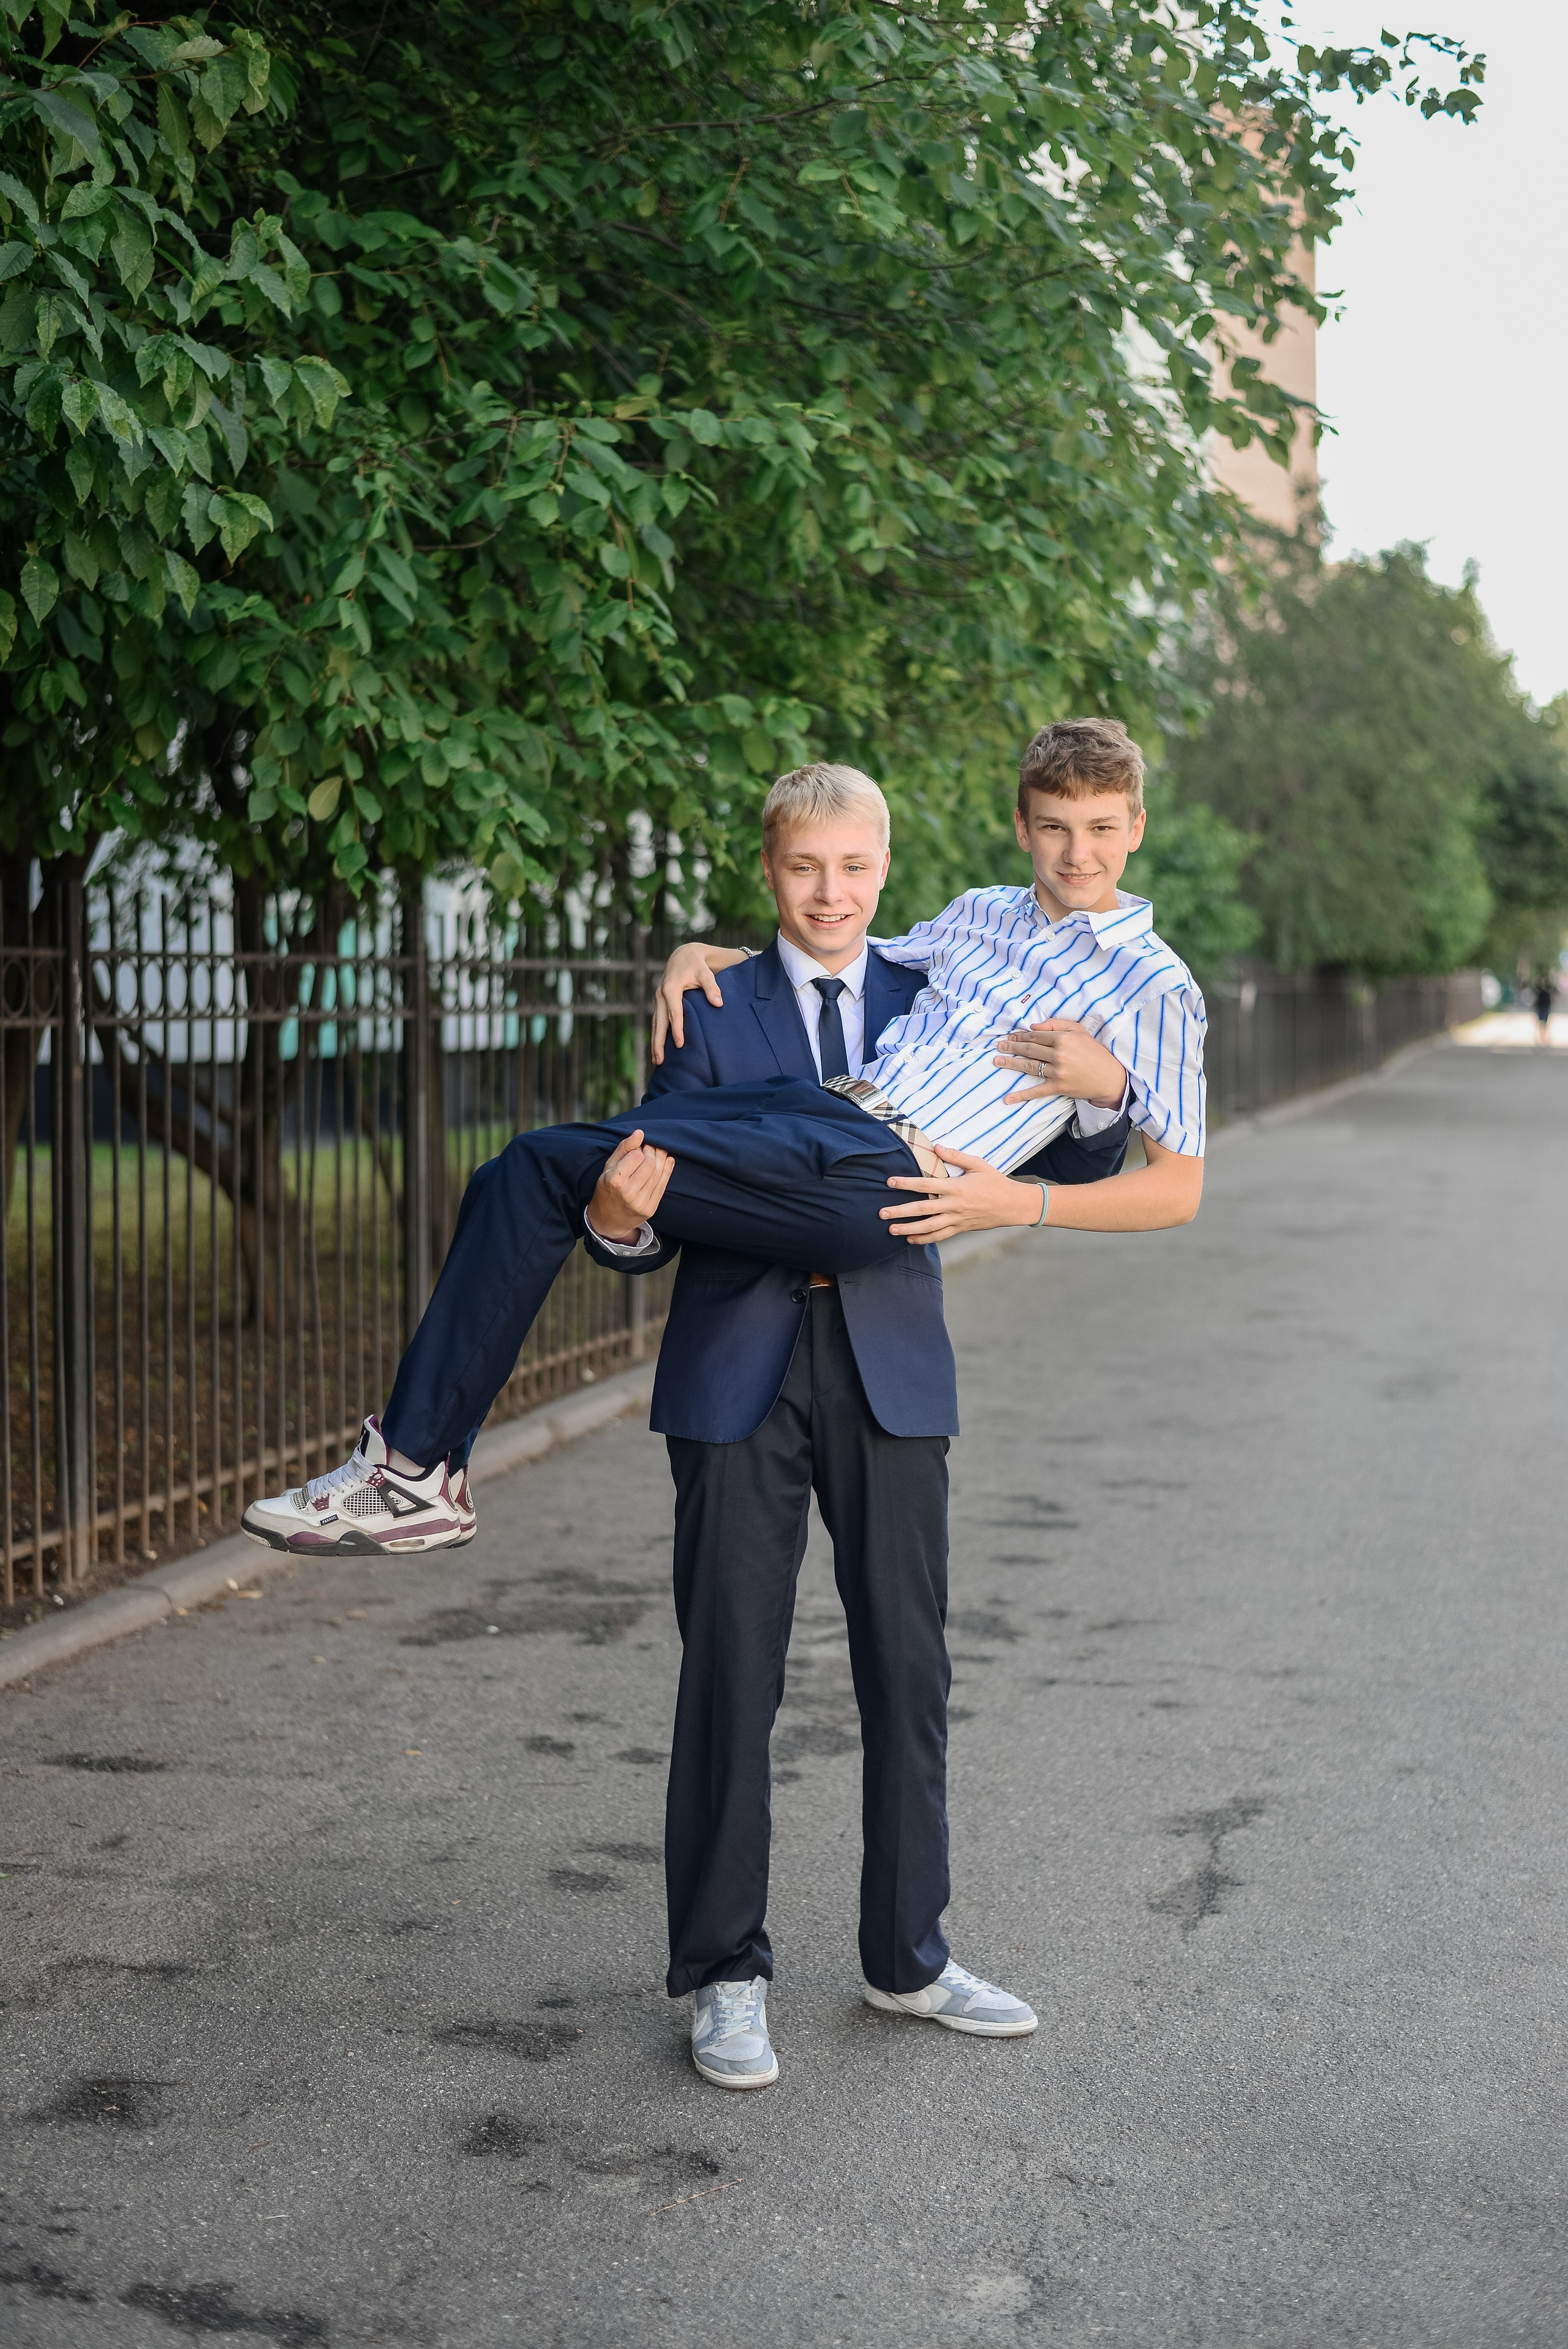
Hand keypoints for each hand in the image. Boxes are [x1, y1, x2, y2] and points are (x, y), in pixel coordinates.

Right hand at [586, 1130, 674, 1242]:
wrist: (608, 1220)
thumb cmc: (607, 1189)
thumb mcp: (608, 1167)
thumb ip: (623, 1149)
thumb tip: (640, 1132)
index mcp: (615, 1180)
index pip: (636, 1155)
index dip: (639, 1148)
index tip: (638, 1147)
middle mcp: (629, 1192)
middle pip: (650, 1163)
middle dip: (652, 1152)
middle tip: (650, 1147)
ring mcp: (641, 1202)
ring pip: (658, 1173)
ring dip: (661, 1158)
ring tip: (658, 1152)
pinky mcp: (651, 1208)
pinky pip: (663, 1185)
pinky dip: (667, 1170)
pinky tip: (667, 1160)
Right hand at [650, 943, 749, 1062]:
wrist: (684, 956)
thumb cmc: (697, 965)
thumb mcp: (705, 973)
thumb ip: (712, 987)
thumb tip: (718, 1003)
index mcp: (671, 988)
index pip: (674, 1013)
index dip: (677, 1029)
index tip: (680, 1044)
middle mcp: (661, 994)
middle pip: (659, 1022)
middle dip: (658, 1042)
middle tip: (660, 1060)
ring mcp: (658, 999)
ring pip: (655, 1024)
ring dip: (655, 1042)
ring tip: (657, 1061)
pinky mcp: (660, 1003)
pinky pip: (657, 1021)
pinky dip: (657, 1035)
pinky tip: (658, 1048)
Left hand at [879, 1144, 1044, 1244]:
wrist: (1013, 1205)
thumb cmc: (995, 1182)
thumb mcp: (978, 1164)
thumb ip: (956, 1156)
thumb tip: (936, 1147)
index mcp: (956, 1188)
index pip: (926, 1185)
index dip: (906, 1184)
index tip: (890, 1182)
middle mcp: (954, 1206)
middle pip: (922, 1210)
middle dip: (900, 1212)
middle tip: (881, 1213)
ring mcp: (957, 1220)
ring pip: (928, 1227)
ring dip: (908, 1229)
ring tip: (890, 1230)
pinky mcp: (960, 1229)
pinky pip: (939, 1236)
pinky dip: (924, 1239)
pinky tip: (910, 1240)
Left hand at [992, 1018, 1126, 1107]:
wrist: (1109, 1077)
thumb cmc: (1094, 1052)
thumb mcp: (1079, 1031)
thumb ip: (1057, 1024)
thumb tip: (1033, 1026)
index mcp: (1063, 1038)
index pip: (1036, 1035)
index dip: (1021, 1035)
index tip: (1011, 1036)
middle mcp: (1059, 1054)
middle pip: (1029, 1049)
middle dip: (1012, 1047)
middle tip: (999, 1046)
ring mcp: (1058, 1072)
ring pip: (1029, 1066)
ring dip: (1011, 1064)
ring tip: (997, 1061)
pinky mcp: (1058, 1087)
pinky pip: (1036, 1091)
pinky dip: (1021, 1095)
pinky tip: (1007, 1098)